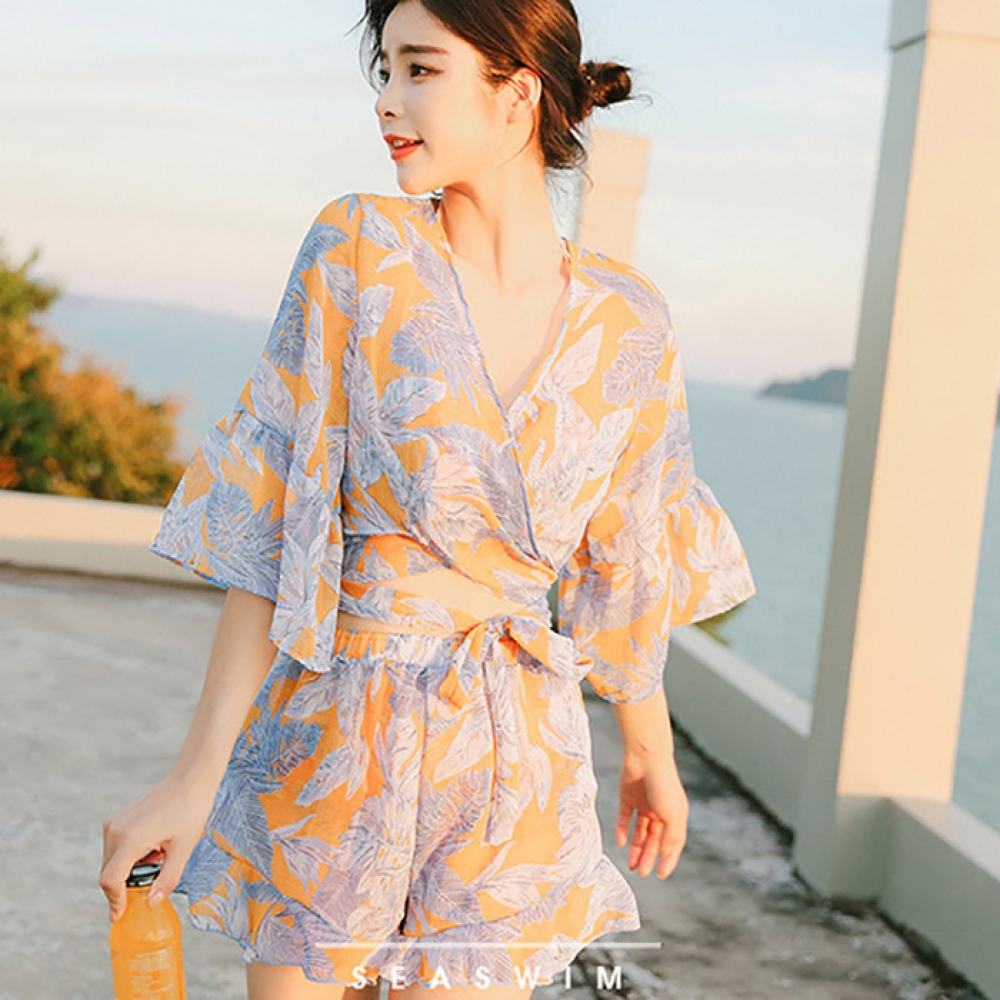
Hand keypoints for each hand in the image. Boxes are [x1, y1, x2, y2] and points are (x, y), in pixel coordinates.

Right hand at [100, 774, 216, 922]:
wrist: (190, 780)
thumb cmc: (191, 811)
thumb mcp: (184, 849)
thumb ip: (167, 879)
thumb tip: (151, 903)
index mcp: (130, 838)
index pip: (111, 880)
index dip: (114, 901)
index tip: (120, 916)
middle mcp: (115, 830)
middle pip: (109, 873)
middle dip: (125, 886)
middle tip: (152, 883)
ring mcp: (114, 823)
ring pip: (111, 862)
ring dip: (130, 869)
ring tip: (160, 854)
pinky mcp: (116, 819)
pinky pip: (116, 848)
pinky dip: (130, 856)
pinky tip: (154, 845)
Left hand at [615, 750, 688, 878]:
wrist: (645, 758)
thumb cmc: (663, 785)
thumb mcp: (674, 814)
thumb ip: (672, 836)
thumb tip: (666, 854)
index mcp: (675, 815)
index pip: (673, 843)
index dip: (668, 860)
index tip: (661, 875)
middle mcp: (660, 811)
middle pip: (654, 840)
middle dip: (648, 857)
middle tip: (641, 873)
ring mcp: (643, 804)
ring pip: (640, 832)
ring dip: (636, 848)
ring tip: (631, 865)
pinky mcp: (627, 796)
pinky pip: (625, 818)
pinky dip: (622, 830)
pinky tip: (621, 843)